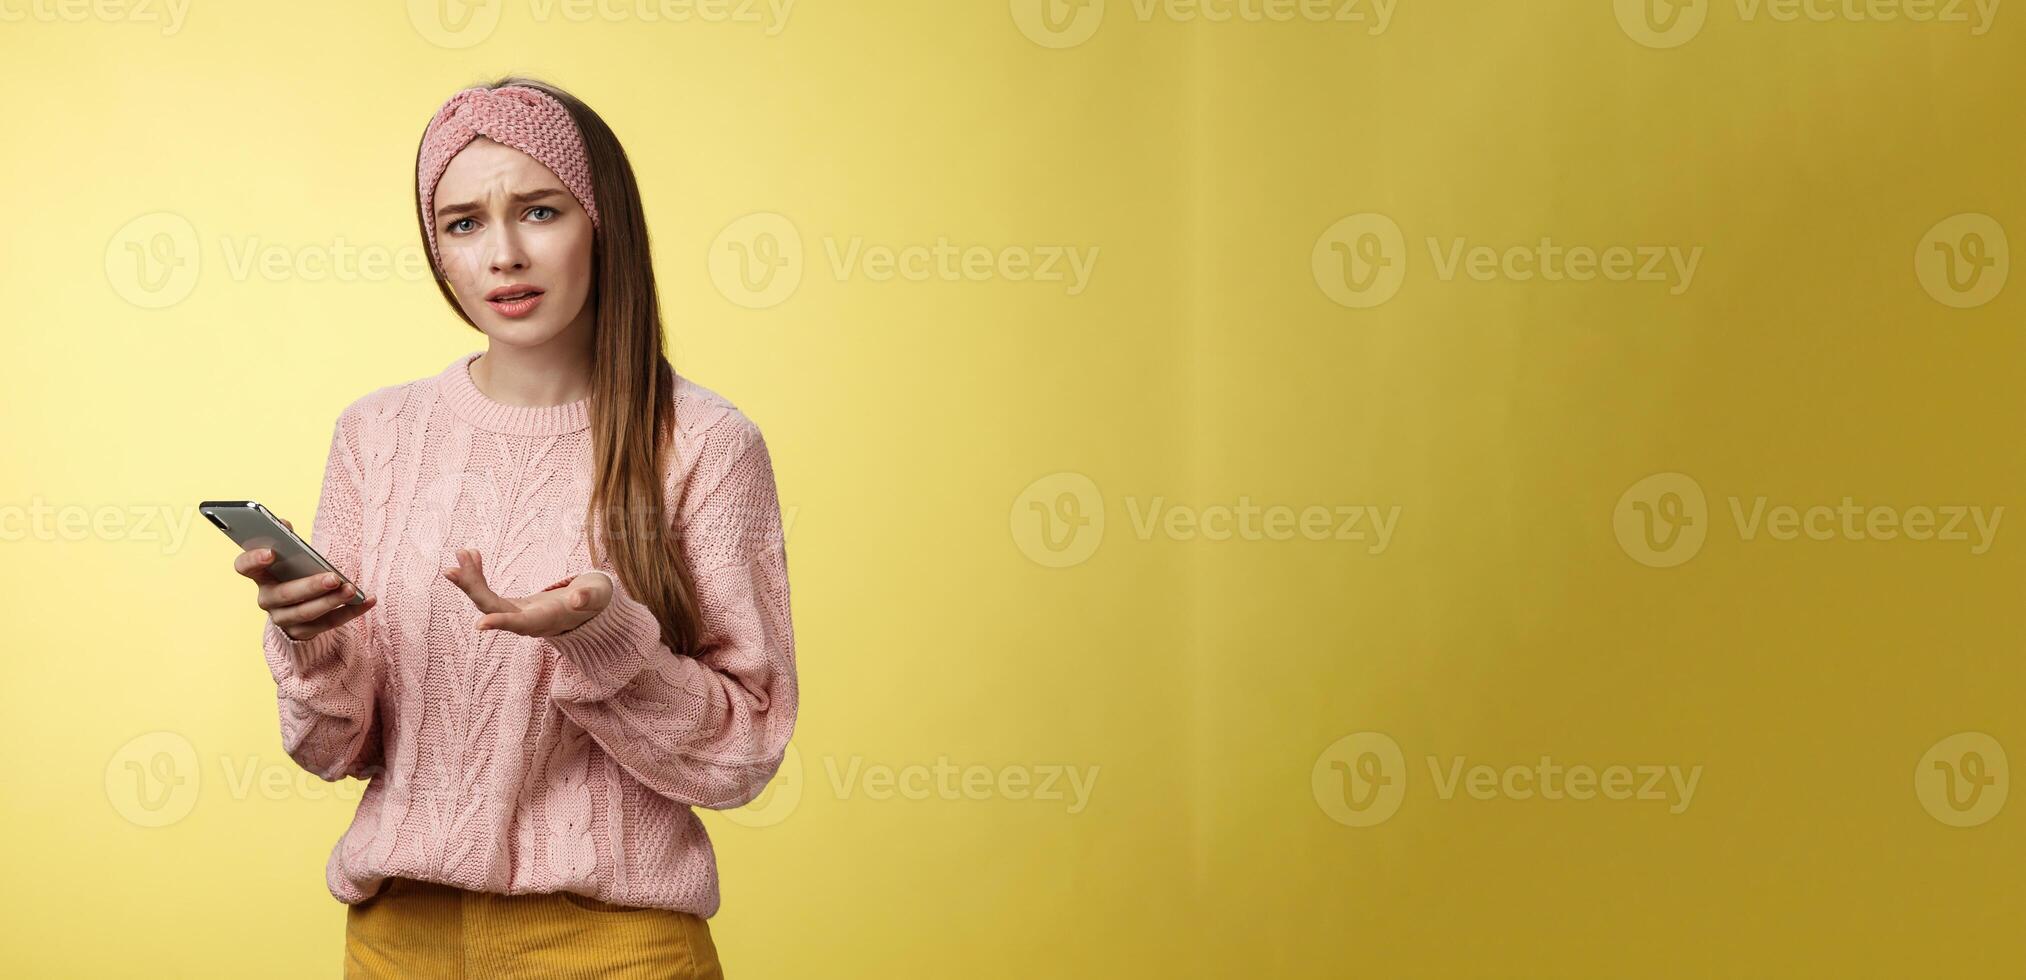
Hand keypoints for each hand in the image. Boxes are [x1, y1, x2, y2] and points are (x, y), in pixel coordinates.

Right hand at [237, 516, 374, 640]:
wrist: (299, 605)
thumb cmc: (296, 571)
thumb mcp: (291, 554)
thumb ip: (286, 539)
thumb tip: (283, 524)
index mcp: (260, 575)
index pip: (244, 567)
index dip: (253, 560)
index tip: (270, 552)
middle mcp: (267, 599)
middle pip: (284, 594)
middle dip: (310, 586)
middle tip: (333, 577)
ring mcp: (283, 618)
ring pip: (306, 613)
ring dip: (331, 601)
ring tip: (351, 589)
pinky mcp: (303, 632)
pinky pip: (328, 624)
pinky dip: (351, 611)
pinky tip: (367, 600)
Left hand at [444, 547, 613, 636]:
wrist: (589, 607)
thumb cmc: (595, 599)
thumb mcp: (597, 595)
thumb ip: (588, 596)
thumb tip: (577, 598)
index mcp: (546, 621)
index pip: (521, 624)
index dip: (502, 623)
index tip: (479, 625)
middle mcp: (525, 622)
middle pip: (493, 609)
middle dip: (473, 590)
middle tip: (452, 569)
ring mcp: (516, 615)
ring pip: (486, 602)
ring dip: (470, 580)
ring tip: (460, 553)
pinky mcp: (511, 607)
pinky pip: (488, 593)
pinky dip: (477, 575)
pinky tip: (471, 555)